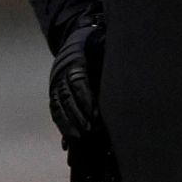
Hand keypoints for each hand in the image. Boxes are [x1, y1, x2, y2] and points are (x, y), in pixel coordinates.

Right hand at [47, 21, 102, 144]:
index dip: (86, 99)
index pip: (78, 81)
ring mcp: (55, 85)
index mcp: (75, 61)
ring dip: (68, 124)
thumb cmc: (95, 47)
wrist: (74, 40)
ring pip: (58, 106)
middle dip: (78, 116)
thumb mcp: (103, 48)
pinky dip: (61, 126)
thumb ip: (110, 59)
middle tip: (90, 132)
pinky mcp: (53, 95)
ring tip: (79, 140)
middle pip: (68, 97)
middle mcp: (61, 74)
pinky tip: (67, 140)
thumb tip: (128, 63)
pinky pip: (55, 111)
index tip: (97, 115)